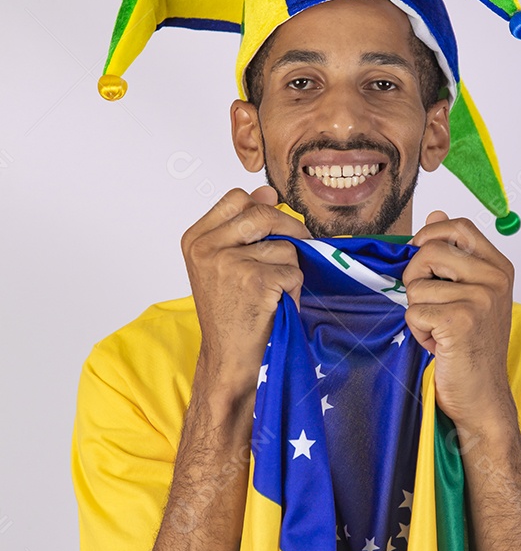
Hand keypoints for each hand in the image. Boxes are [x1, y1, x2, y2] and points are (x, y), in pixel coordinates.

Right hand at [181, 186, 311, 395]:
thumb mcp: (223, 265)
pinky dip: (294, 290)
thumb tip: (267, 191)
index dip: (262, 208)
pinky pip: (293, 270)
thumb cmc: (230, 314)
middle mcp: (206, 248)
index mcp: (195, 240)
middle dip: (289, 230)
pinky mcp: (255, 281)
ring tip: (274, 293)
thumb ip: (241, 227)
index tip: (271, 229)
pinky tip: (278, 305)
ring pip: (284, 245)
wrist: (229, 360)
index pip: (236, 198)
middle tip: (296, 250)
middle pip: (263, 214)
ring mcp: (229, 263)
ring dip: (290, 269)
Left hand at [402, 211, 516, 434]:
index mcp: (499, 267)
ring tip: (439, 331)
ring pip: (416, 286)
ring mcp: (480, 299)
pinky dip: (417, 331)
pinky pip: (414, 312)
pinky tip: (438, 345)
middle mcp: (495, 279)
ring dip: (418, 312)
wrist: (482, 396)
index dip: (428, 238)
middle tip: (430, 306)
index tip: (421, 261)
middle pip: (428, 251)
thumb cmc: (470, 347)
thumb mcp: (467, 294)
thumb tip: (435, 213)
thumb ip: (452, 254)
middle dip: (415, 280)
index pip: (457, 227)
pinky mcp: (461, 322)